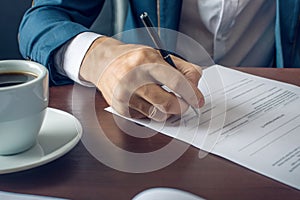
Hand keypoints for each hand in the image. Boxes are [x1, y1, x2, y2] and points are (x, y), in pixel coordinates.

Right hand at [80, 36, 204, 120]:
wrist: (103, 63)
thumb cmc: (132, 58)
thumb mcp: (158, 54)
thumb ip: (182, 68)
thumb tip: (195, 83)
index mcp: (146, 61)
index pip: (176, 82)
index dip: (191, 93)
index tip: (198, 100)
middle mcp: (134, 78)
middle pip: (167, 103)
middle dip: (181, 107)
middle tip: (185, 104)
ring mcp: (125, 94)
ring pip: (157, 114)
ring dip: (167, 111)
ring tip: (164, 101)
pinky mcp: (120, 107)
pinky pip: (145, 118)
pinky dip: (151, 112)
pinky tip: (147, 102)